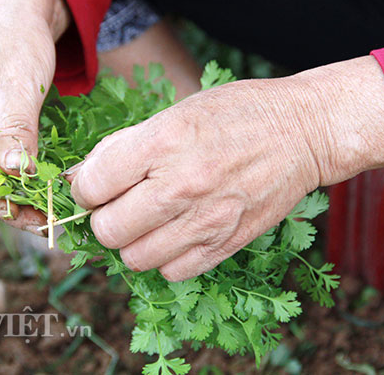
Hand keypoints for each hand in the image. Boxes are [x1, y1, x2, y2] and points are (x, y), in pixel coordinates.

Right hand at [0, 0, 68, 231]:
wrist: (20, 15)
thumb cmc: (17, 39)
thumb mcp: (21, 83)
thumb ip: (16, 127)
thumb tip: (15, 174)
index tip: (13, 210)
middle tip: (39, 220)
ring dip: (7, 194)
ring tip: (42, 212)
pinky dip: (10, 177)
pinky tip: (35, 191)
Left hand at [69, 56, 383, 280]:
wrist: (301, 132)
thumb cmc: (236, 114)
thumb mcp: (175, 112)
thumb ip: (124, 147)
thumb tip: (82, 179)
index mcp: (163, 141)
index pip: (91, 186)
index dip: (85, 188)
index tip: (97, 186)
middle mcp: (182, 185)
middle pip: (108, 230)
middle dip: (104, 218)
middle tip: (120, 204)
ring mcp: (207, 219)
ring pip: (135, 258)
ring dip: (133, 241)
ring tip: (148, 220)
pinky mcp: (227, 243)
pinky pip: (173, 271)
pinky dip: (165, 257)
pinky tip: (175, 233)